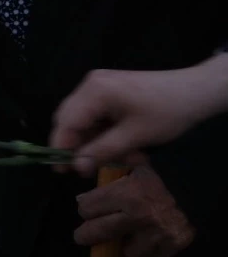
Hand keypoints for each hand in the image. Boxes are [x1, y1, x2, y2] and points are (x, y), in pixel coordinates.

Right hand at [51, 55, 227, 174]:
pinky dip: (108, 134)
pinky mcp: (110, 90)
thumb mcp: (135, 137)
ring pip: (87, 121)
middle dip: (83, 146)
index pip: (66, 121)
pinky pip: (98, 116)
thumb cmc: (166, 112)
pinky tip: (128, 147)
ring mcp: (100, 86)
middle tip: (93, 168)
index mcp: (94, 92)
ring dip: (101, 143)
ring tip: (128, 158)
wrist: (195, 91)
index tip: (62, 171)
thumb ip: (102, 151)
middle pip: (72, 120)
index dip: (61, 147)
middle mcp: (90, 85)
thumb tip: (77, 167)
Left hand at [74, 166, 195, 256]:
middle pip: (99, 232)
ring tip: (117, 240)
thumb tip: (81, 196)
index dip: (84, 208)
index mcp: (128, 192)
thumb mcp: (131, 165)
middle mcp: (141, 216)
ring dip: (118, 247)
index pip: (88, 208)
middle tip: (82, 236)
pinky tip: (135, 246)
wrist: (194, 188)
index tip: (85, 209)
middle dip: (86, 234)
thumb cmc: (158, 173)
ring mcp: (157, 234)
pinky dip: (139, 255)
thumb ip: (106, 176)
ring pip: (124, 252)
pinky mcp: (172, 246)